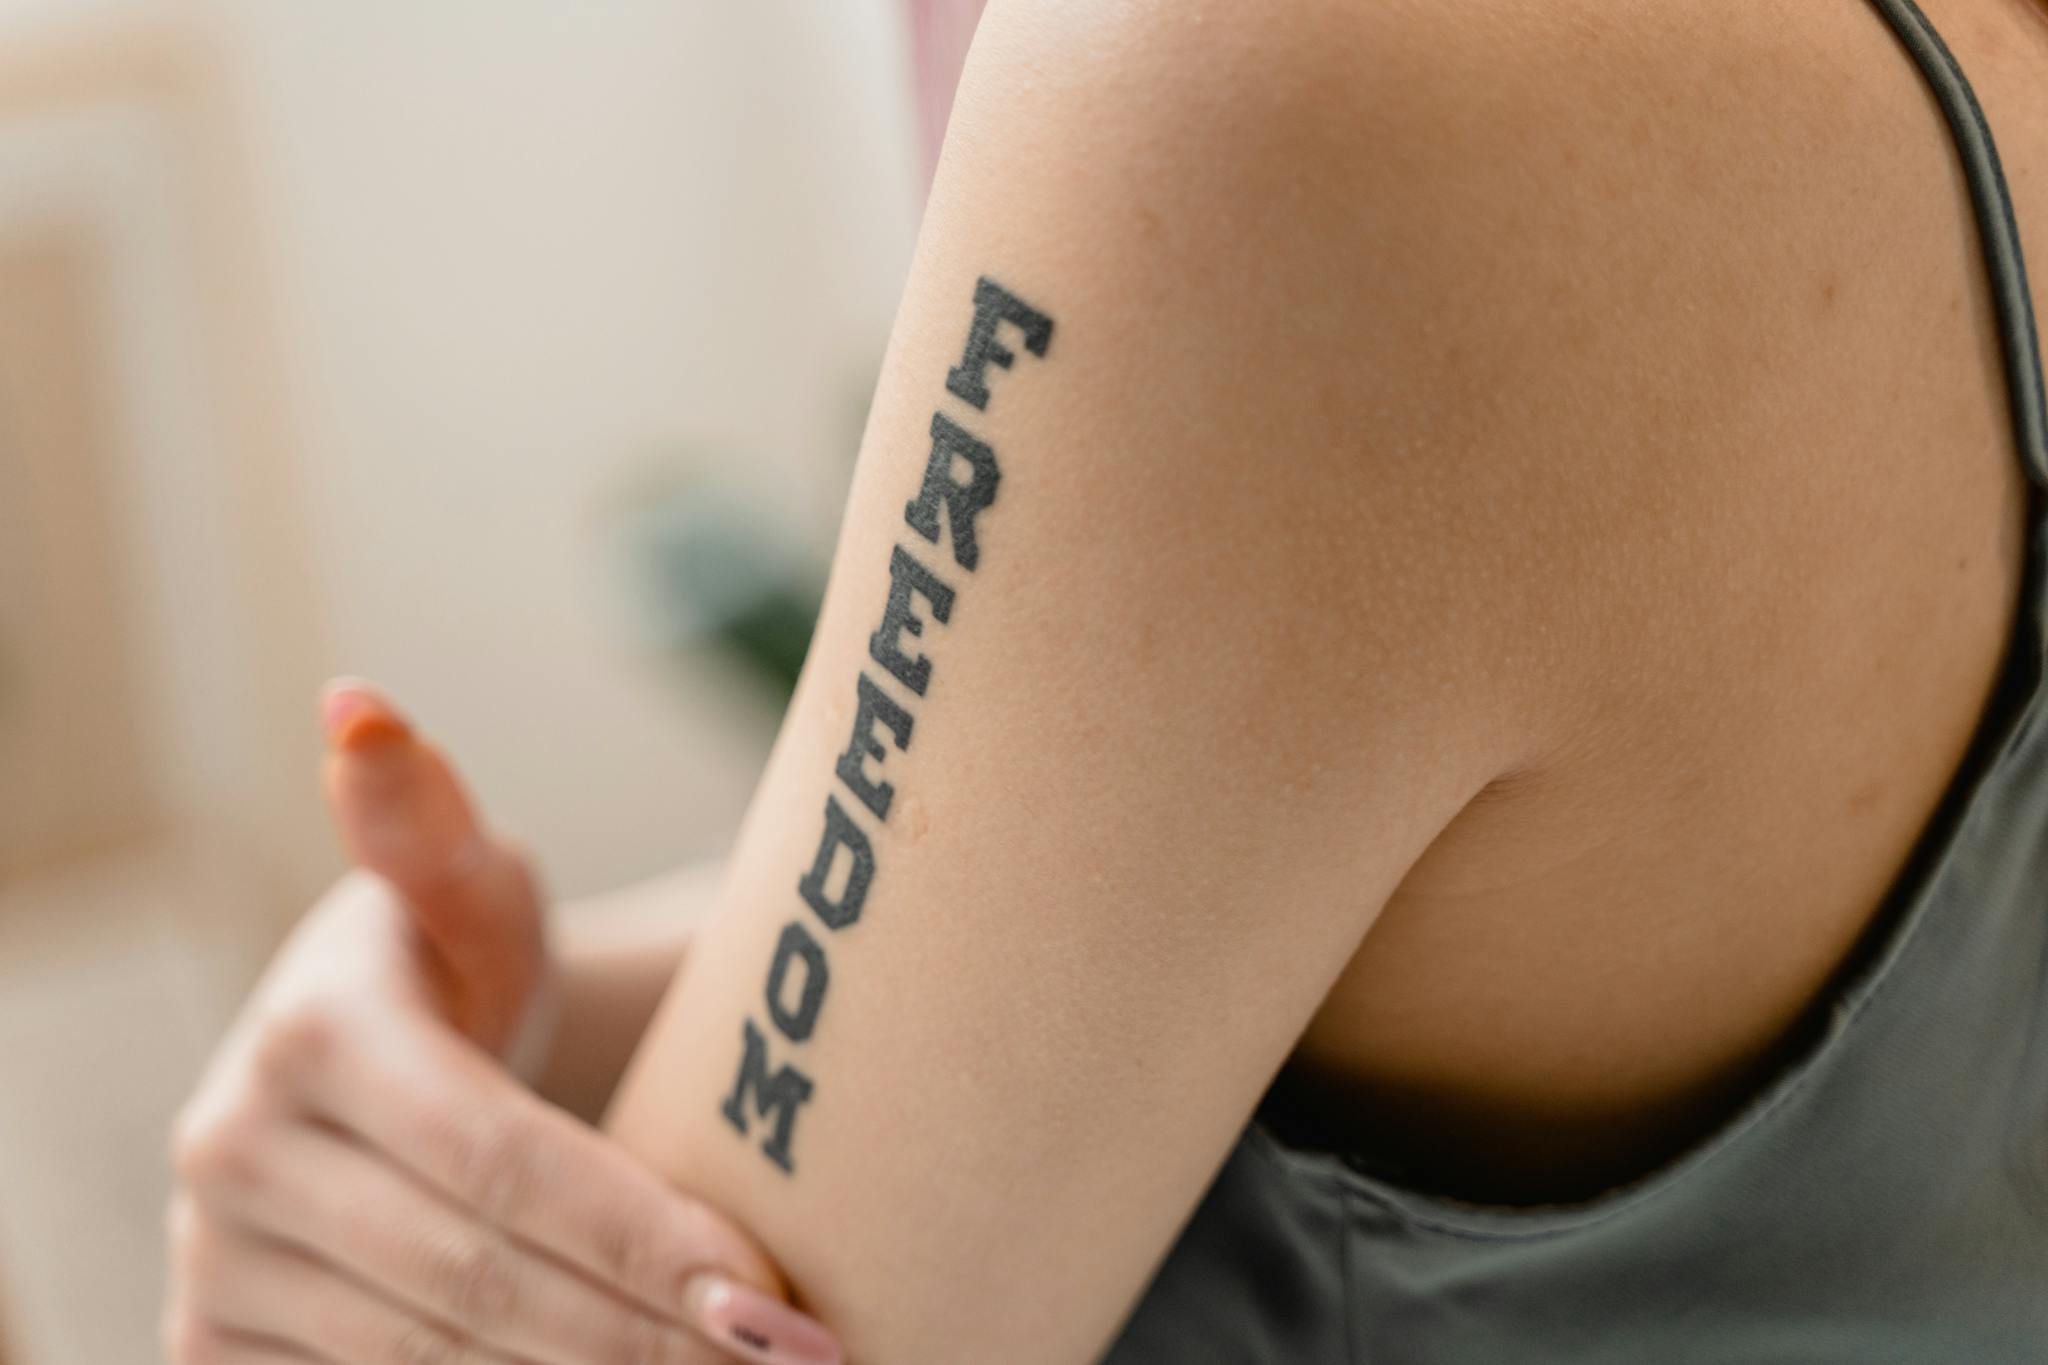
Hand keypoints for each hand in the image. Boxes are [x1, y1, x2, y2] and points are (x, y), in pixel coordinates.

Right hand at [164, 681, 840, 1364]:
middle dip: (644, 1332)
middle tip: (788, 1359)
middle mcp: (232, 1156)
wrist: (373, 1070)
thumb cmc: (457, 972)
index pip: (499, 1158)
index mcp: (307, 1034)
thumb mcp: (462, 890)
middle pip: (477, 1278)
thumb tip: (356, 705)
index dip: (636, 1232)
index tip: (766, 1290)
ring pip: (436, 1361)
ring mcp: (214, 1268)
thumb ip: (427, 818)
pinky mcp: (216, 1351)